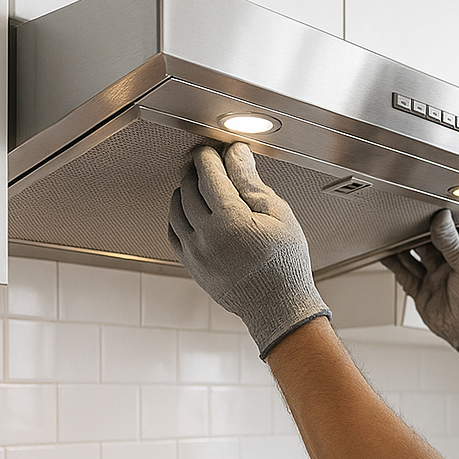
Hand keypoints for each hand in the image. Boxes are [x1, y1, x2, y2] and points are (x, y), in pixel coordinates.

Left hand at [169, 142, 329, 357]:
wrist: (278, 307)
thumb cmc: (285, 264)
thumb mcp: (280, 217)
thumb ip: (253, 183)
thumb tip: (237, 155)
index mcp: (231, 221)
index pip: (209, 174)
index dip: (210, 156)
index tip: (216, 150)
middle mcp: (207, 236)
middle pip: (189, 188)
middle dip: (197, 171)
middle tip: (210, 164)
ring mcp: (195, 252)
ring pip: (176, 208)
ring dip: (185, 191)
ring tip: (201, 186)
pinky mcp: (191, 265)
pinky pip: (173, 232)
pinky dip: (178, 215)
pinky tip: (191, 211)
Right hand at [382, 209, 458, 369]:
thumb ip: (451, 243)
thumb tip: (442, 219)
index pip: (448, 230)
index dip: (435, 220)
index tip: (421, 209)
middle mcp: (450, 262)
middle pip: (427, 242)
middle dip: (414, 232)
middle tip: (399, 219)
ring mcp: (435, 277)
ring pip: (413, 257)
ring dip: (402, 247)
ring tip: (388, 233)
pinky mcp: (423, 291)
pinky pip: (405, 274)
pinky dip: (394, 265)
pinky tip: (386, 255)